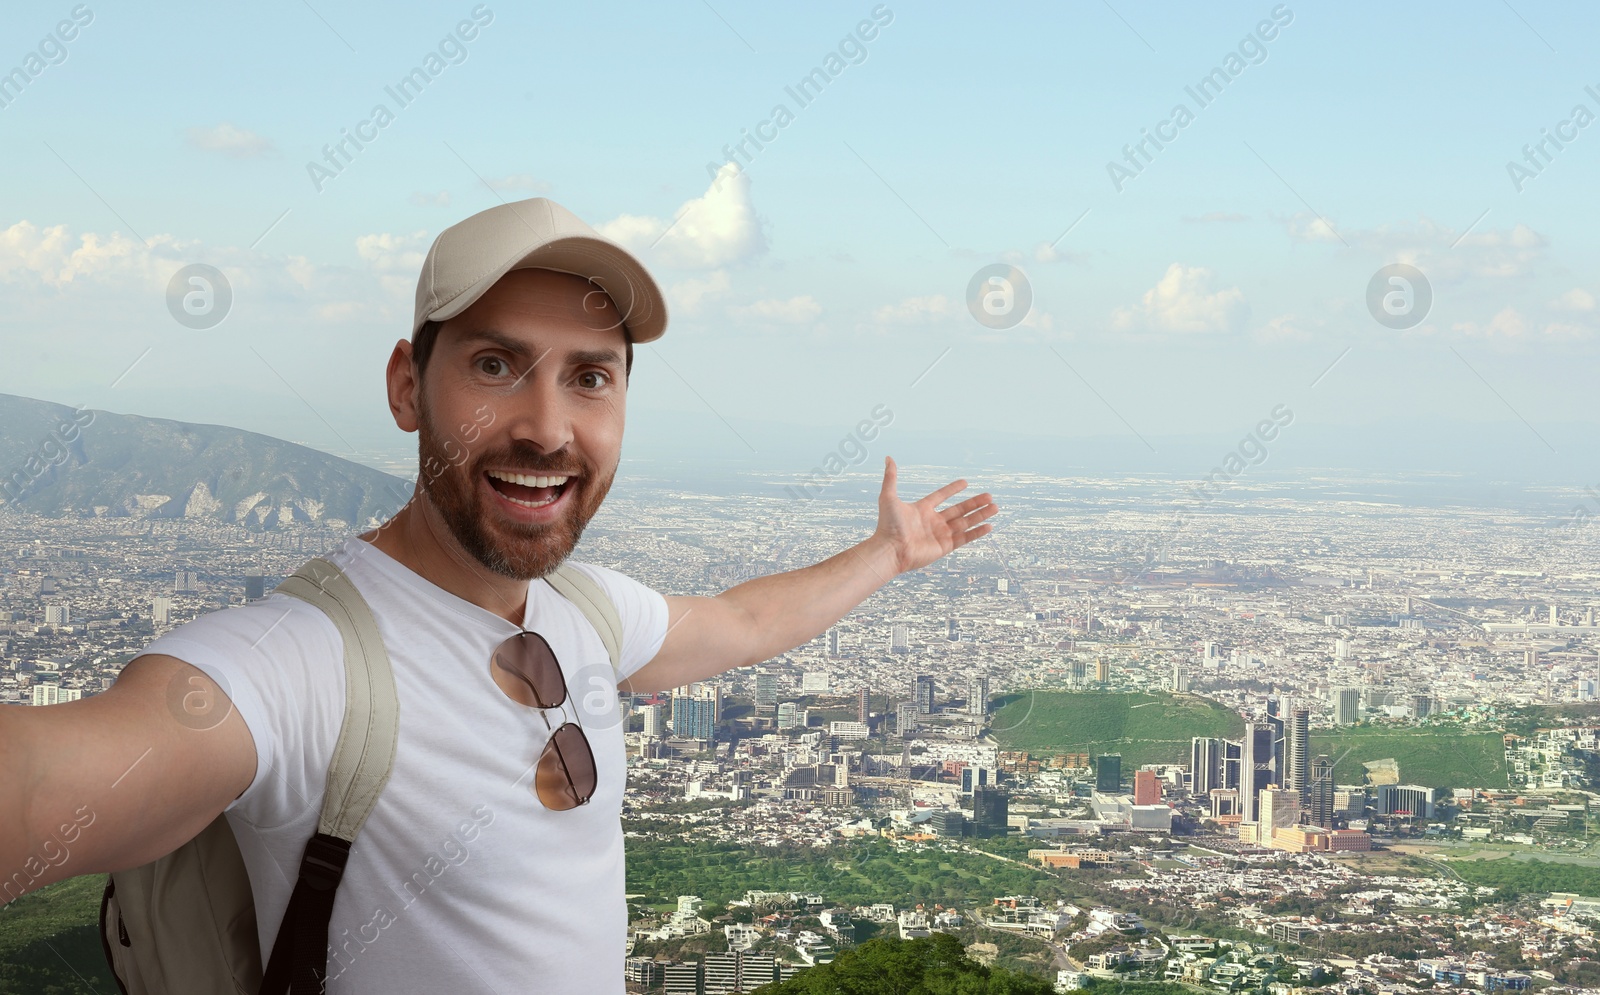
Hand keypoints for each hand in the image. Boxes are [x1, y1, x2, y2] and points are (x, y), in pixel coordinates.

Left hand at [872, 456, 998, 573]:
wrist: (890, 550)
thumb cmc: (887, 525)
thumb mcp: (888, 497)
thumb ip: (891, 477)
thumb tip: (888, 458)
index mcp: (922, 509)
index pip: (941, 496)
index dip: (952, 489)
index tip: (965, 482)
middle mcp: (933, 521)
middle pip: (959, 509)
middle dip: (975, 503)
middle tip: (989, 496)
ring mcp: (940, 534)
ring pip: (965, 522)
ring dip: (980, 515)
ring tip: (995, 507)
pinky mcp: (944, 547)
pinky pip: (964, 538)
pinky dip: (977, 532)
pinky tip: (989, 526)